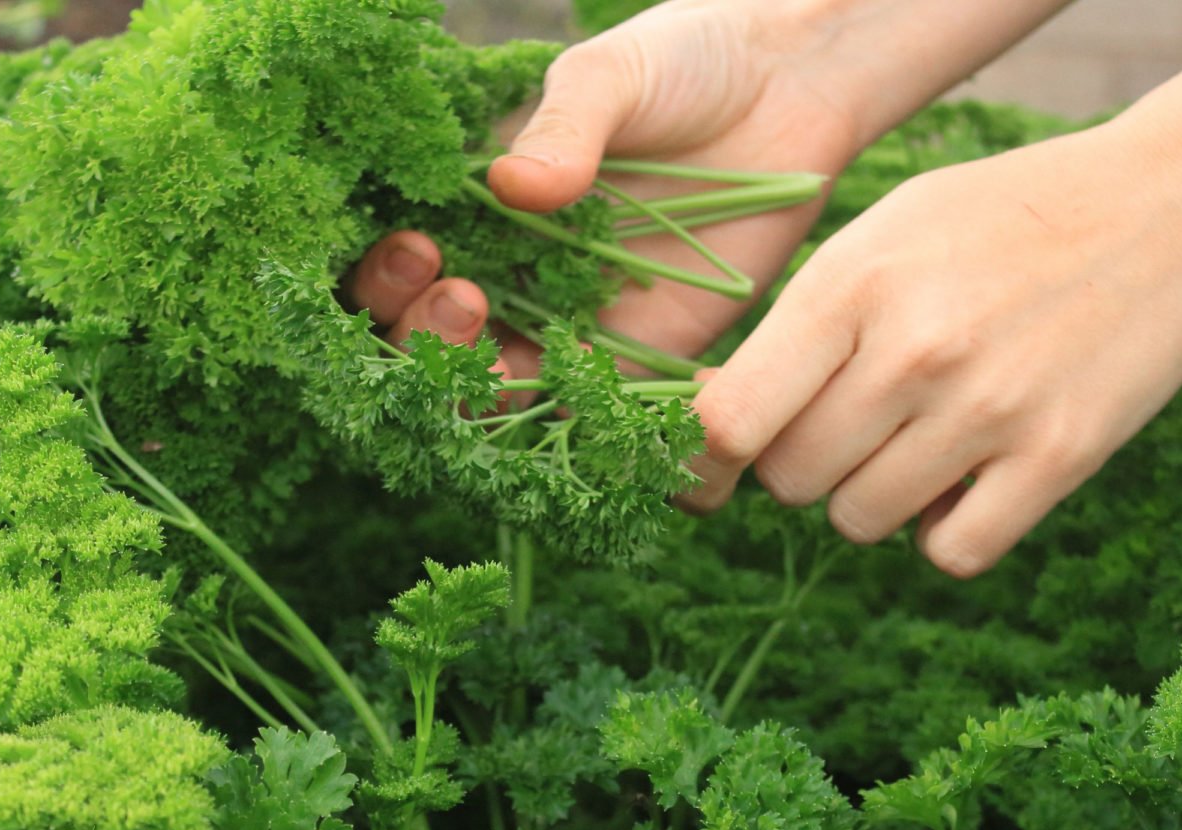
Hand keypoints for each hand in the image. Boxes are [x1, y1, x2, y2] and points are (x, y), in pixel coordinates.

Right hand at [351, 0, 864, 373]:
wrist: (793, 82)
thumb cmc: (686, 59)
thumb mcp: (611, 76)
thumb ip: (564, 126)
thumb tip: (510, 186)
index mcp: (487, 210)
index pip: (406, 268)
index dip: (389, 281)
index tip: (419, 251)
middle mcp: (521, 275)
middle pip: (438, 345)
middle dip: (425, 340)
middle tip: (462, 299)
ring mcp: (580, 322)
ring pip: (505, 391)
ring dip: (487, 391)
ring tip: (507, 350)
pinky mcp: (648, 356)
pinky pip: (596, 411)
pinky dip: (576, 417)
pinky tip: (582, 388)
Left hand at [689, 117, 1181, 576]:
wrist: (1161, 207)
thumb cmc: (990, 224)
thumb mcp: (875, 238)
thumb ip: (794, 329)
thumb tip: (712, 429)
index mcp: (849, 286)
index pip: (729, 419)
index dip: (702, 461)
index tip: (711, 469)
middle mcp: (912, 352)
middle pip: (790, 480)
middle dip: (800, 464)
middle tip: (846, 424)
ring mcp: (988, 409)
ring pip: (858, 522)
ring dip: (869, 496)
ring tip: (913, 438)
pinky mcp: (1059, 456)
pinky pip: (951, 554)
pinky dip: (943, 534)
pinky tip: (962, 481)